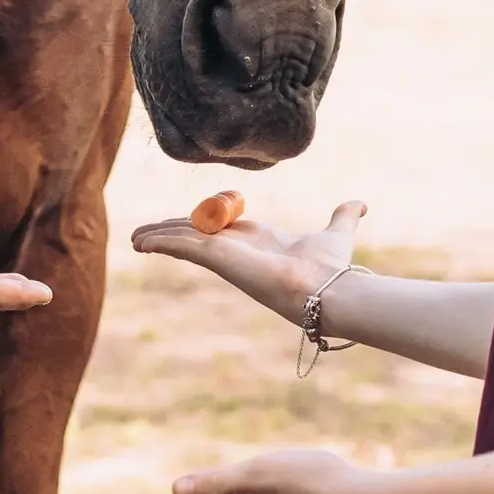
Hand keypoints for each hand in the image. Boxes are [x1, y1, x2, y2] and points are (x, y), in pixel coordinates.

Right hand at [129, 200, 366, 327]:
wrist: (326, 289)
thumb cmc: (332, 268)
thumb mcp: (337, 233)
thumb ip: (343, 217)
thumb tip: (360, 204)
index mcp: (255, 241)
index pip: (219, 227)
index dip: (200, 220)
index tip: (183, 218)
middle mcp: (236, 249)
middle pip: (195, 234)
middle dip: (169, 231)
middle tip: (143, 234)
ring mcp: (225, 254)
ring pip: (184, 241)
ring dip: (158, 238)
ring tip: (134, 239)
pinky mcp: (218, 257)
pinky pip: (182, 245)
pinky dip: (161, 241)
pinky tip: (141, 242)